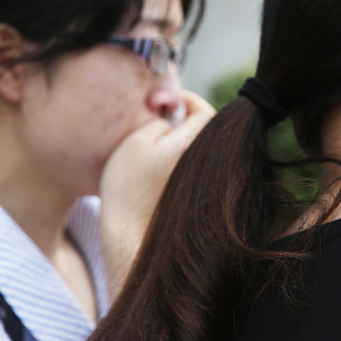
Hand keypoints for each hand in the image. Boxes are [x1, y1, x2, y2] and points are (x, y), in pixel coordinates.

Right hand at [98, 90, 215, 293]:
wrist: (132, 238)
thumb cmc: (129, 189)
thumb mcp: (136, 141)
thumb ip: (160, 121)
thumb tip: (175, 119)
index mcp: (196, 143)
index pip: (203, 110)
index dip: (187, 102)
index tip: (171, 105)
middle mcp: (211, 161)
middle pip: (207, 130)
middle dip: (189, 123)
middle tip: (164, 124)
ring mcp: (210, 181)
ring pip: (203, 151)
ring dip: (186, 145)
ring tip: (160, 151)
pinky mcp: (204, 197)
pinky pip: (200, 170)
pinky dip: (186, 165)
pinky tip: (163, 175)